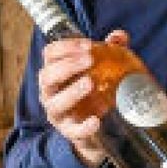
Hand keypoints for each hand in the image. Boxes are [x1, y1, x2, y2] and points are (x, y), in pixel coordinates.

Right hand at [38, 30, 129, 167]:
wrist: (96, 126)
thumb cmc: (94, 90)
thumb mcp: (101, 68)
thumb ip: (110, 50)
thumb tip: (119, 36)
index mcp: (55, 72)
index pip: (50, 54)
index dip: (65, 46)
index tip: (88, 44)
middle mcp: (50, 92)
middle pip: (47, 76)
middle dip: (67, 66)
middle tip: (89, 59)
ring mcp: (58, 113)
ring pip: (55, 103)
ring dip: (71, 92)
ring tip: (91, 83)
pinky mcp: (69, 131)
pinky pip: (73, 131)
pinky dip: (83, 126)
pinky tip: (96, 120)